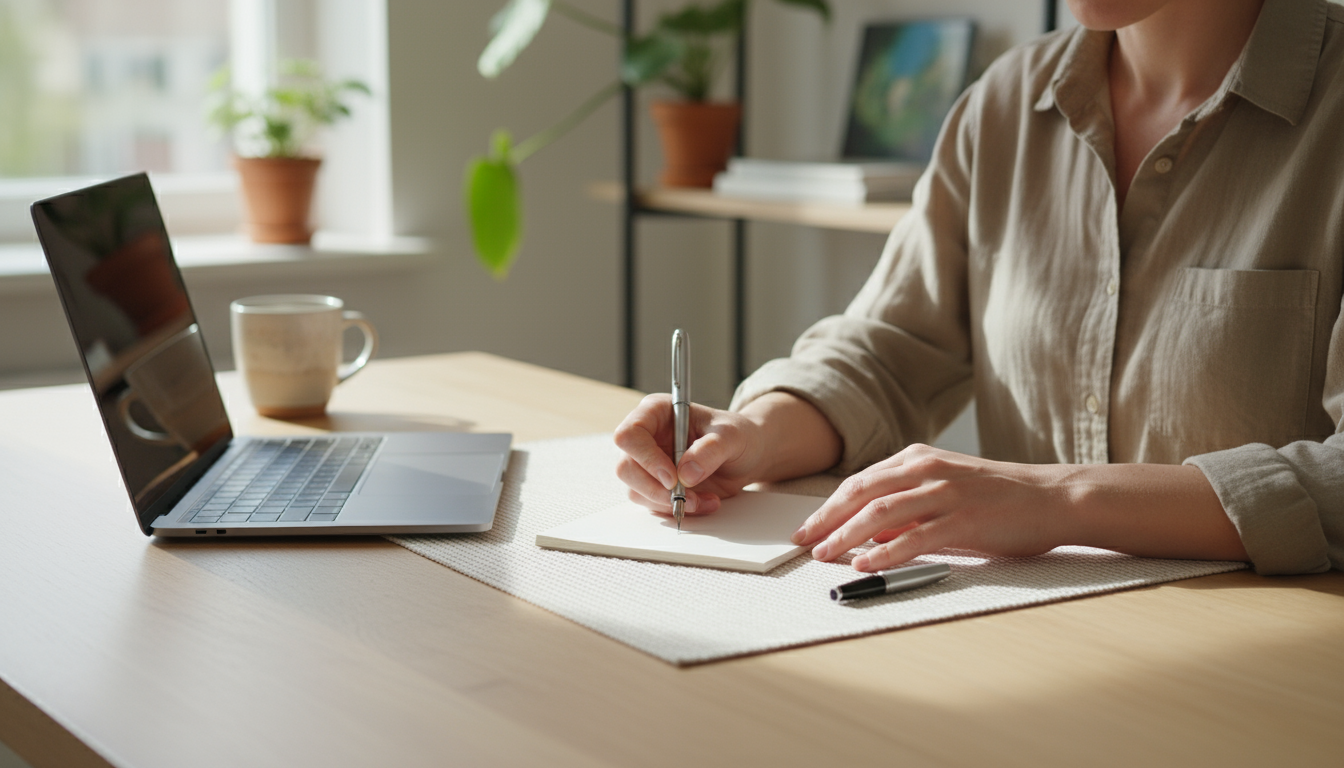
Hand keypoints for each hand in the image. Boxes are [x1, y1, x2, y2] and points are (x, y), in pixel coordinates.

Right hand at [613, 394, 765, 514]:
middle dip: (655, 489)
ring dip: (669, 503)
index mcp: (656, 412)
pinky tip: (704, 502)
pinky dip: (678, 509)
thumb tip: (686, 474)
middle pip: (625, 468)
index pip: (629, 435)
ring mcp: (648, 464)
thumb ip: (710, 450)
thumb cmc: (737, 435)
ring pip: (636, 491)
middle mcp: (647, 437)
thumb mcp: (731, 436)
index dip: (646, 458)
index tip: (672, 477)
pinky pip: (654, 504)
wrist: (746, 456)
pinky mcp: (657, 486)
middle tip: (687, 497)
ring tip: (704, 499)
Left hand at [792, 444, 1072, 571]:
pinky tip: (867, 566)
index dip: (828, 506)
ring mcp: (946, 492)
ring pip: (881, 512)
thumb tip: (867, 533)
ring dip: (847, 536)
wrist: (1054, 497)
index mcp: (918, 458)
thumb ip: (906, 509)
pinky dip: (887, 552)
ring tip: (826, 556)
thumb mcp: (944, 491)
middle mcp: (927, 469)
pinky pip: (916, 537)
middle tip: (803, 543)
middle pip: (861, 492)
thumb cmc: (999, 498)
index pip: (859, 481)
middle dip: (826, 519)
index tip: (806, 528)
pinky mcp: (965, 519)